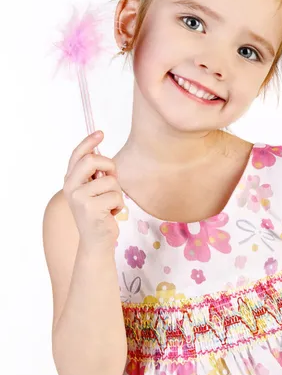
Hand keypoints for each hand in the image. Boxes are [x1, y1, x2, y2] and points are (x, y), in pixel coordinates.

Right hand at [63, 131, 123, 249]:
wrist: (96, 241)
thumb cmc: (99, 213)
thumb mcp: (93, 190)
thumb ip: (94, 174)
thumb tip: (98, 151)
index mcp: (70, 180)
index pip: (78, 155)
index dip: (89, 142)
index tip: (100, 133)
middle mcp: (70, 187)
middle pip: (92, 160)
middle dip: (109, 166)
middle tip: (112, 178)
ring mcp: (79, 198)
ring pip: (110, 181)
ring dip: (116, 193)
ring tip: (109, 205)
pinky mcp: (91, 208)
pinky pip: (116, 196)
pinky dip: (119, 206)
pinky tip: (110, 214)